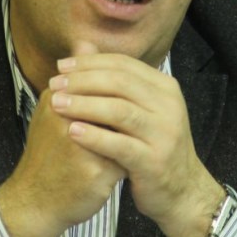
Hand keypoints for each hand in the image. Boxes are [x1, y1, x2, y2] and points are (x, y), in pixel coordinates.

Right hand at [0, 47, 124, 236]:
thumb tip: (85, 41)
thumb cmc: (49, 151)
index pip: (101, 82)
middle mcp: (67, 120)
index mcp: (57, 101)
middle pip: (116, 104)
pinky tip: (130, 164)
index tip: (127, 99)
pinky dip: (130, 159)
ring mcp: (81, 148)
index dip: (119, 91)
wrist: (36, 200)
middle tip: (133, 122)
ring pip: (124, 131)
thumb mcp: (54, 108)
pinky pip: (126, 158)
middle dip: (128, 111)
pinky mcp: (95, 174)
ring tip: (130, 141)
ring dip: (131, 135)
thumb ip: (76, 77)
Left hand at [48, 48, 225, 236]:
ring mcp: (164, 134)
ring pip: (119, 111)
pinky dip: (94, 136)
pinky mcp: (154, 161)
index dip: (90, 62)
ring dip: (84, 104)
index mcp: (165, 87)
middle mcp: (169, 106)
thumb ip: (113, 80)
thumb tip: (82, 45)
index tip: (62, 66)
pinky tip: (71, 131)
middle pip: (120, 82)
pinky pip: (120, 144)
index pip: (123, 64)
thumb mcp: (139, 109)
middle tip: (55, 84)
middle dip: (83, 80)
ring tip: (56, 104)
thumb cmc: (151, 147)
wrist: (181, 192)